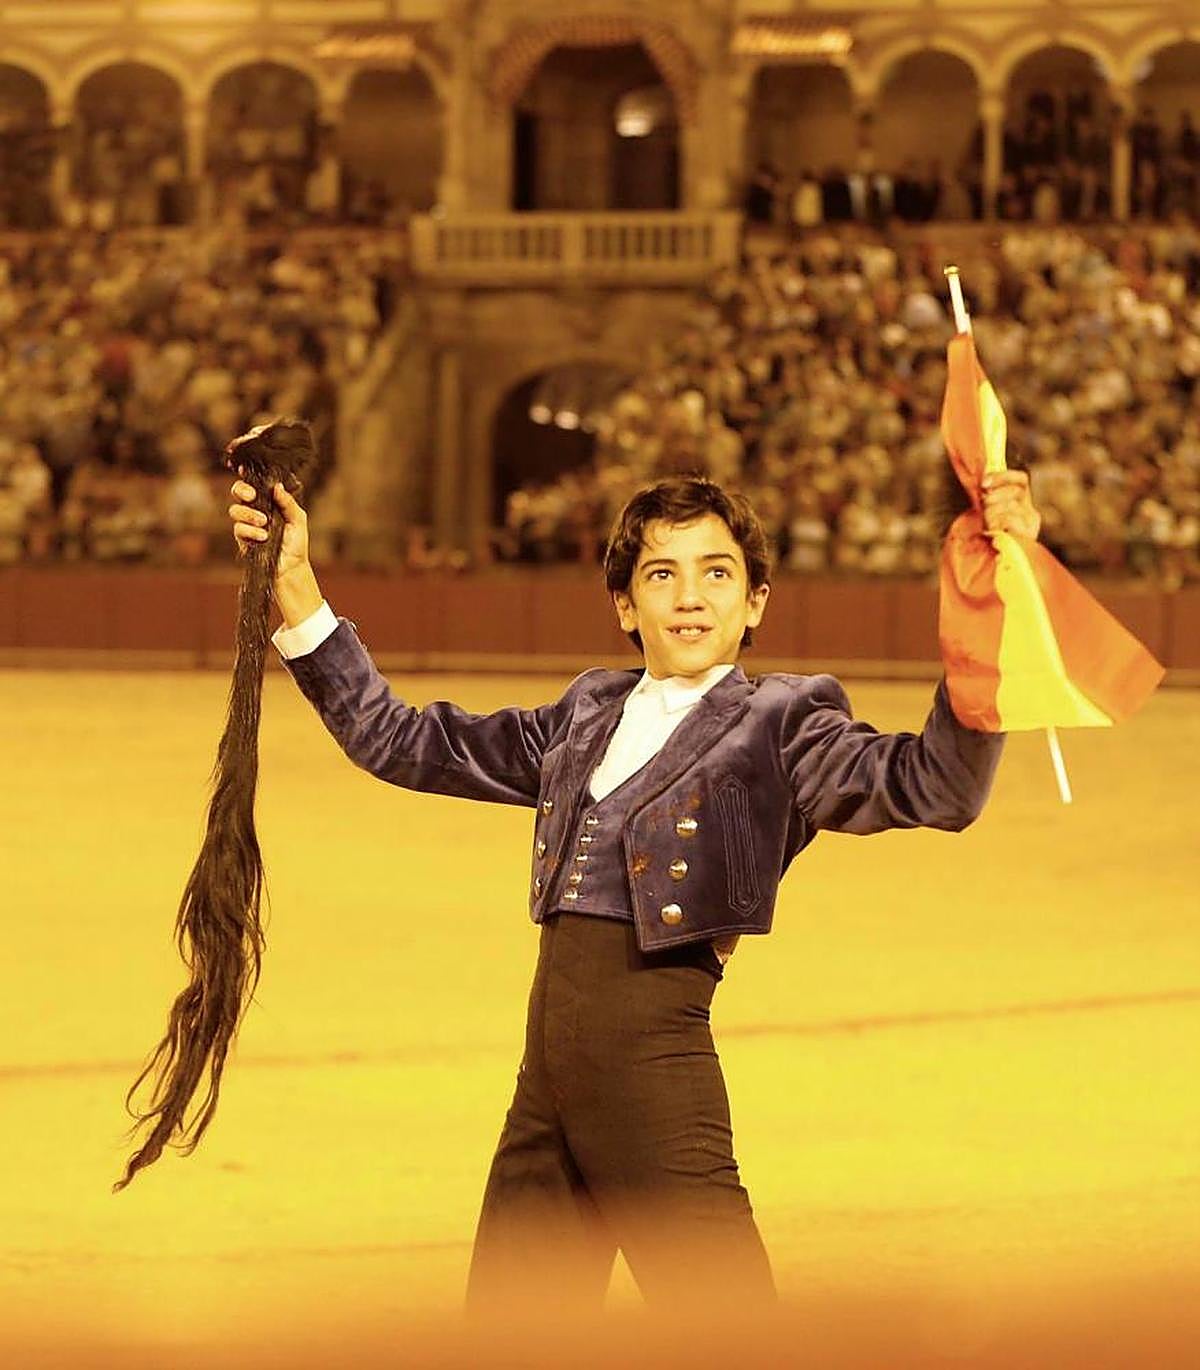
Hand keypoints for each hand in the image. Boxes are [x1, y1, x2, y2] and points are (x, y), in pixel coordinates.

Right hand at [229, 478, 321, 624]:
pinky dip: (250, 531)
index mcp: (268, 501)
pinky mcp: (242, 538)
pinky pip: (238, 529)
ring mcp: (247, 523)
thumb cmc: (296, 543)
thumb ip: (288, 502)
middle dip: (242, 490)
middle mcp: (255, 509)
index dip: (247, 475)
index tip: (245, 470)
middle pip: (238, 491)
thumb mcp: (298, 519)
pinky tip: (263, 537)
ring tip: (264, 522)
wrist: (291, 567)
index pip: (254, 483)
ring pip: (235, 510)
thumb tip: (276, 486)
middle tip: (252, 496)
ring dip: (249, 514)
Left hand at [981, 469, 1040, 540]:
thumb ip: (988, 497)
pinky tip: (993, 533)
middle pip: (1014, 492)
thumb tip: (983, 481)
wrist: (995, 563)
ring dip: (992, 514)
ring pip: (1010, 506)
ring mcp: (1031, 524)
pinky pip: (1009, 519)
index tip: (984, 483)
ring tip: (988, 527)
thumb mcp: (988, 514)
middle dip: (993, 498)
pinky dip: (997, 524)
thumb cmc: (989, 537)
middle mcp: (1030, 511)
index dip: (1002, 477)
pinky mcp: (1028, 534)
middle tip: (983, 508)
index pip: (1020, 480)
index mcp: (1023, 503)